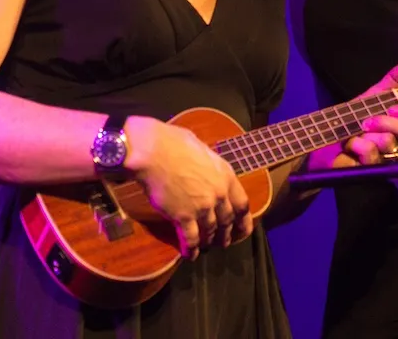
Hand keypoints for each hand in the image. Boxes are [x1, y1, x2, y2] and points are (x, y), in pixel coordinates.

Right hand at [127, 117, 252, 258]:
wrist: (153, 151)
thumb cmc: (174, 143)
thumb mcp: (203, 151)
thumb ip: (210, 167)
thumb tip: (206, 169)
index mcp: (226, 175)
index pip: (243, 204)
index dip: (244, 220)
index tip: (243, 229)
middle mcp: (219, 193)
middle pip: (227, 220)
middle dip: (226, 234)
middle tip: (224, 241)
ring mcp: (202, 207)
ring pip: (210, 231)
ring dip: (209, 241)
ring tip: (207, 246)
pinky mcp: (183, 216)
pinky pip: (190, 238)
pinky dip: (191, 249)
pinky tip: (190, 254)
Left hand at [307, 58, 397, 170]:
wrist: (327, 135)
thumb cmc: (354, 116)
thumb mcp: (375, 95)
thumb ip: (396, 80)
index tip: (395, 106)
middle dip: (387, 121)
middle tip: (368, 120)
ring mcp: (388, 160)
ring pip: (389, 142)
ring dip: (369, 132)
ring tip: (357, 132)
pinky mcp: (372, 171)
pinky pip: (371, 154)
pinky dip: (357, 144)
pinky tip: (350, 144)